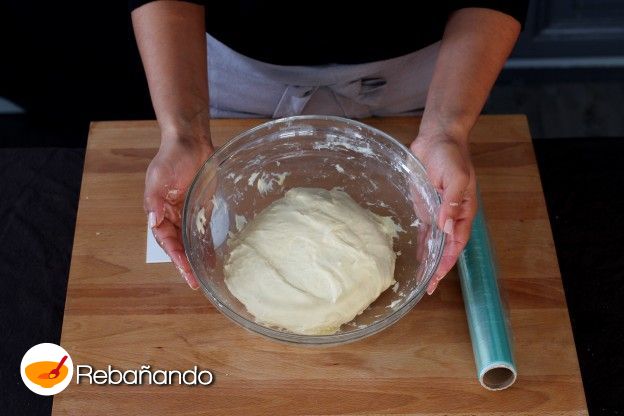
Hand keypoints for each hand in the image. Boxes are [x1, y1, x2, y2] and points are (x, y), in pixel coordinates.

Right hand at [144, 135, 212, 288]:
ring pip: (191, 242)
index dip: (176, 258)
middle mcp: (172, 217)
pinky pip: (204, 230)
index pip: (166, 241)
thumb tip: (153, 222)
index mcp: (159, 213)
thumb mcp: (158, 178)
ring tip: (206, 276)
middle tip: (196, 282)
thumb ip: (154, 200)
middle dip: (186, 265)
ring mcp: (187, 214)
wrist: (190, 143)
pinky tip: (216, 256)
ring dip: (196, 258)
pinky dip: (208, 244)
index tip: (185, 271)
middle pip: (179, 246)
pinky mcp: (202, 209)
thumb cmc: (170, 158)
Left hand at [410, 134, 476, 294]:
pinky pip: (424, 231)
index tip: (439, 275)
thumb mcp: (455, 177)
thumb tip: (445, 226)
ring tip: (422, 279)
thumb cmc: (450, 155)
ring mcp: (438, 212)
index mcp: (463, 211)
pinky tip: (418, 257)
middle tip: (428, 287)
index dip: (448, 260)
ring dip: (430, 260)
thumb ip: (450, 201)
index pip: (456, 242)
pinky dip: (422, 245)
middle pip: (446, 247)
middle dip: (439, 267)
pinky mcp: (426, 207)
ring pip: (435, 242)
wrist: (437, 139)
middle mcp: (451, 216)